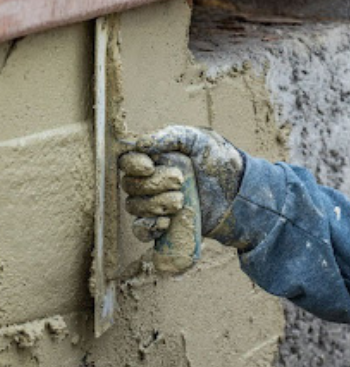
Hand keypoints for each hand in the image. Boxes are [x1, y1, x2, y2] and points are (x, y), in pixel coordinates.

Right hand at [120, 126, 243, 238]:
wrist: (239, 193)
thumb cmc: (219, 161)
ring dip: (154, 205)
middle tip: (180, 181)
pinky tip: (165, 222)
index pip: (127, 162)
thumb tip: (141, 144)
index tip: (150, 167)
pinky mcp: (163, 225)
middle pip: (130, 186)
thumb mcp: (198, 139)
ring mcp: (154, 205)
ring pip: (134, 207)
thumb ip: (170, 136)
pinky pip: (141, 230)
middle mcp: (149, 182)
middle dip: (152, 185)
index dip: (133, 165)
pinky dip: (148, 227)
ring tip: (181, 201)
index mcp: (153, 159)